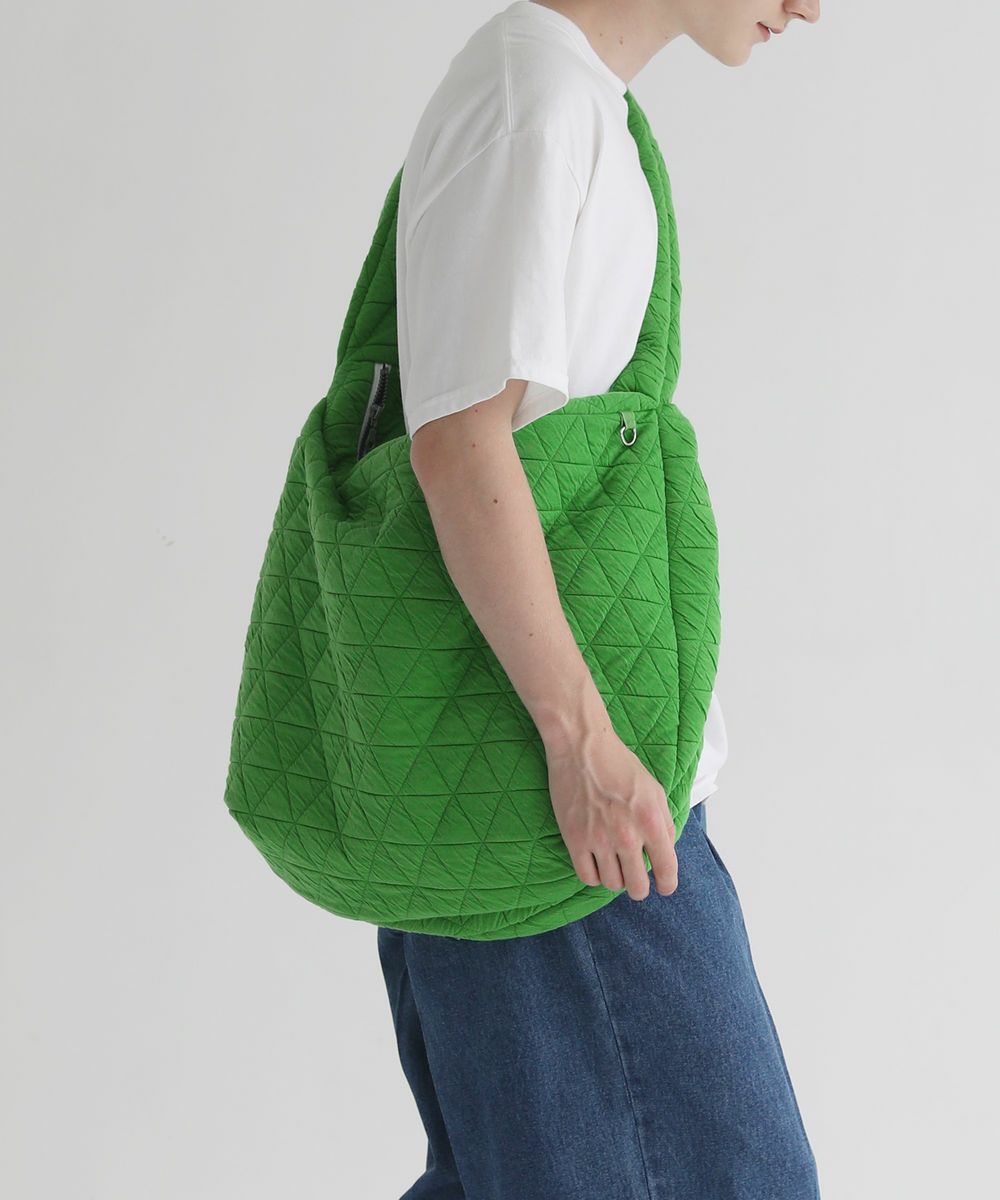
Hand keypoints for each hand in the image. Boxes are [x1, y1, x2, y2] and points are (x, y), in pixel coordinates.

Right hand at [544, 725, 677, 900]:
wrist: (582, 747)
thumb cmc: (619, 764)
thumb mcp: (654, 789)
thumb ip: (664, 822)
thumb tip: (666, 849)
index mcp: (651, 821)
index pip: (666, 869)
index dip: (667, 884)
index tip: (664, 887)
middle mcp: (627, 835)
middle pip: (637, 885)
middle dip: (639, 888)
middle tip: (636, 882)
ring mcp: (599, 839)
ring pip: (611, 884)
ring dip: (616, 879)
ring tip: (614, 866)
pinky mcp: (574, 839)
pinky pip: (586, 877)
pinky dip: (594, 876)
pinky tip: (596, 864)